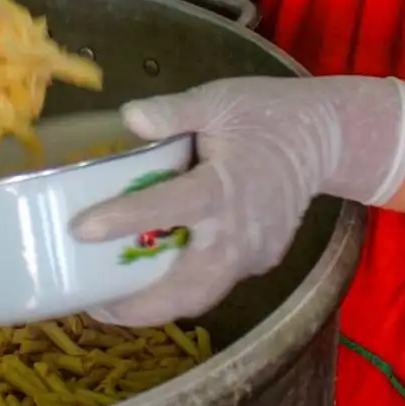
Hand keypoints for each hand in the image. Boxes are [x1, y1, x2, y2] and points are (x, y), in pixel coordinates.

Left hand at [72, 76, 404, 325]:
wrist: (324, 137)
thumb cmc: (266, 113)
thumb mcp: (218, 99)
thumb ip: (173, 111)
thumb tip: (130, 117)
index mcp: (223, 187)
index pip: (167, 207)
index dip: (122, 220)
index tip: (80, 229)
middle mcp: (239, 233)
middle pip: (184, 290)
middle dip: (135, 305)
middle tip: (90, 300)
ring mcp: (254, 253)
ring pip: (200, 297)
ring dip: (157, 304)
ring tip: (113, 298)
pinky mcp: (261, 260)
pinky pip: (217, 284)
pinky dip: (183, 287)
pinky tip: (155, 274)